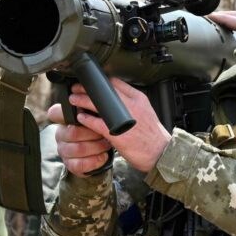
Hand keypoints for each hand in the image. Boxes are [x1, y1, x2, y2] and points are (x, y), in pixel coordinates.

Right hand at [47, 108, 114, 176]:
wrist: (103, 150)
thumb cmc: (98, 129)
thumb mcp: (96, 116)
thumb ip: (91, 107)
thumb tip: (93, 95)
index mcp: (64, 119)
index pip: (55, 113)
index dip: (64, 114)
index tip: (81, 114)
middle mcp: (61, 134)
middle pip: (73, 133)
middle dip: (93, 134)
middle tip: (104, 133)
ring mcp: (63, 150)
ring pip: (78, 149)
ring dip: (96, 147)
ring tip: (106, 144)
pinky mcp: (70, 164)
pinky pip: (79, 164)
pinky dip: (94, 161)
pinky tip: (103, 156)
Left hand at [48, 79, 171, 172]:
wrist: (161, 153)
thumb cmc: (153, 136)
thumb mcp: (146, 112)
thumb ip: (133, 103)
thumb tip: (117, 97)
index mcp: (139, 99)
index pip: (116, 83)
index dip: (100, 81)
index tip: (91, 82)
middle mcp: (132, 106)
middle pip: (104, 91)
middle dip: (87, 88)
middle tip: (77, 88)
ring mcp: (124, 119)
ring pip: (98, 104)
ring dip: (83, 101)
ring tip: (74, 100)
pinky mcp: (117, 134)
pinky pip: (96, 123)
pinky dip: (86, 119)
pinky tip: (81, 118)